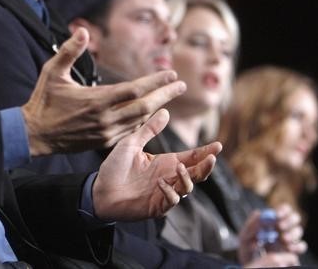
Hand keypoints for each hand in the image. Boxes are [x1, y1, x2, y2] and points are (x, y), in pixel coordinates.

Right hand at [22, 27, 186, 155]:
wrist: (34, 134)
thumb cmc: (43, 100)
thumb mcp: (52, 71)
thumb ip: (69, 51)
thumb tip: (83, 31)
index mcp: (95, 100)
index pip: (135, 90)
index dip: (155, 81)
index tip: (171, 73)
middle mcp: (104, 118)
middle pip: (145, 107)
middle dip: (165, 95)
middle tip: (181, 84)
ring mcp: (105, 133)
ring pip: (140, 121)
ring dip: (157, 108)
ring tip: (169, 95)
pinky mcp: (103, 142)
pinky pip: (130, 132)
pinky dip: (143, 121)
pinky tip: (151, 113)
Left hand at [91, 109, 221, 220]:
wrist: (98, 190)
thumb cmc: (114, 167)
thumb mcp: (131, 143)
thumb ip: (149, 129)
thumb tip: (165, 110)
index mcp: (165, 162)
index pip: (191, 157)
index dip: (205, 152)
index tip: (218, 144)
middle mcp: (169, 177)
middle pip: (196, 173)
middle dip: (206, 166)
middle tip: (212, 158)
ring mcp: (164, 193)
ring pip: (187, 188)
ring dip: (187, 178)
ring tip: (180, 167)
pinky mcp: (156, 206)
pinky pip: (171, 200)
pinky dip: (170, 192)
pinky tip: (161, 183)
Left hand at [238, 205, 306, 264]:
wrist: (253, 267)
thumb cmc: (248, 251)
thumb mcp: (245, 238)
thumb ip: (250, 226)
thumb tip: (258, 212)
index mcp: (272, 221)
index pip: (283, 209)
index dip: (283, 210)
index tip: (277, 215)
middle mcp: (283, 229)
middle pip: (295, 217)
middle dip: (289, 221)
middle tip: (280, 227)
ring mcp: (289, 240)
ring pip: (299, 230)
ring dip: (292, 233)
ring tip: (283, 239)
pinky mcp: (294, 251)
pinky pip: (301, 245)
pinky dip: (297, 245)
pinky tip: (288, 248)